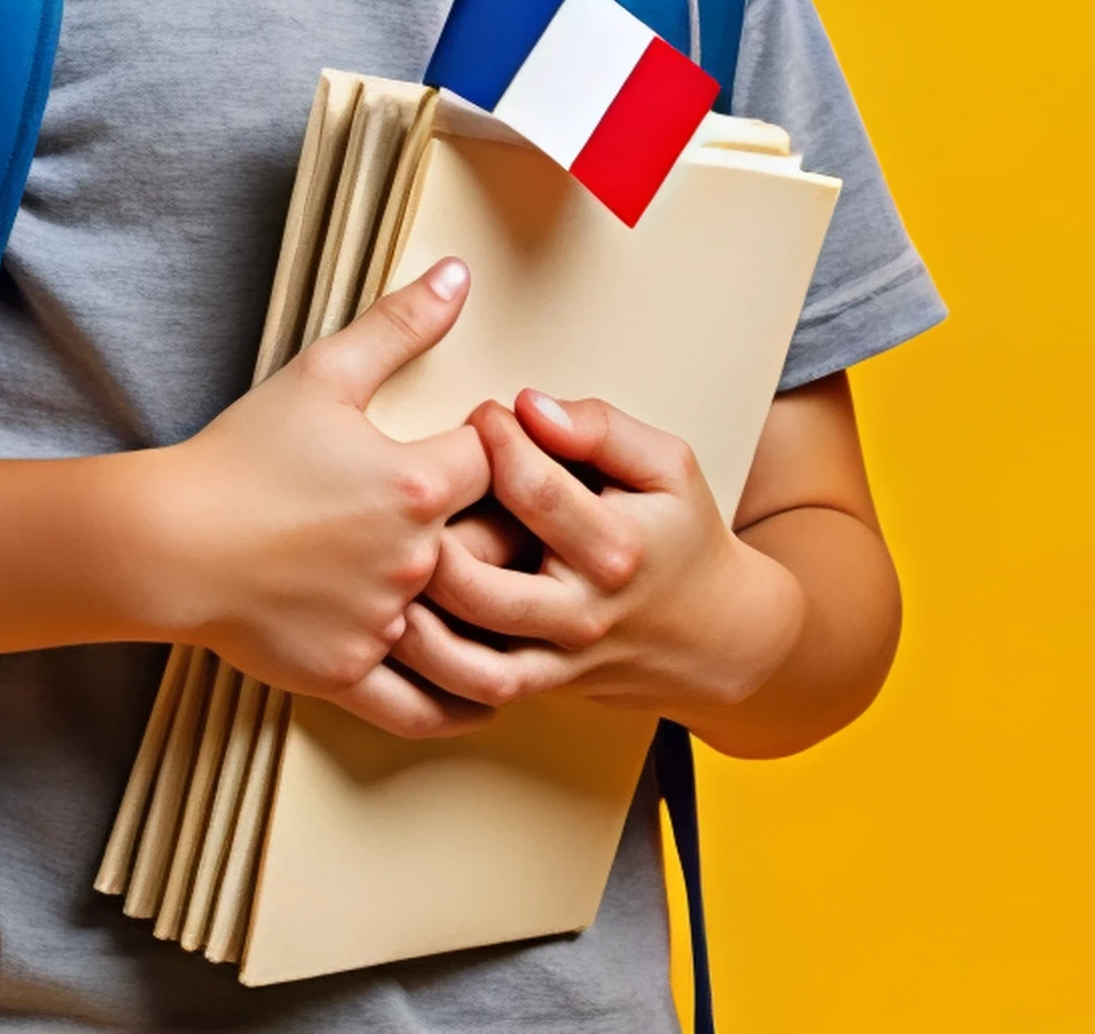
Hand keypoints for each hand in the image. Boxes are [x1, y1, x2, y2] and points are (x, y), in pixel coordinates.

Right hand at [131, 259, 494, 739]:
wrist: (167, 540)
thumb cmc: (240, 455)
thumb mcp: (322, 375)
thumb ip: (399, 325)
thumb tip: (458, 276)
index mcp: (414, 483)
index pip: (499, 465)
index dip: (498, 453)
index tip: (485, 451)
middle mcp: (412, 559)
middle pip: (499, 552)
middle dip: (506, 540)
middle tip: (507, 529)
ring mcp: (383, 625)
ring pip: (470, 633)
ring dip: (495, 623)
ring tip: (517, 613)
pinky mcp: (349, 674)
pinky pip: (424, 707)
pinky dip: (461, 705)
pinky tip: (487, 695)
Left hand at [388, 388, 806, 727]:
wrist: (713, 636)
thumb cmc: (680, 535)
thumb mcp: (667, 465)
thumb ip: (600, 428)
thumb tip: (530, 405)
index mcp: (617, 548)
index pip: (533, 489)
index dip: (493, 439)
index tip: (482, 413)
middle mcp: (583, 612)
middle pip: (476, 581)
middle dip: (427, 528)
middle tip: (411, 486)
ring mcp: (557, 657)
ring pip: (460, 651)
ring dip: (409, 608)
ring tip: (382, 558)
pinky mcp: (539, 685)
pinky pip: (469, 688)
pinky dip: (428, 664)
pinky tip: (397, 620)